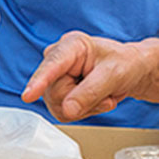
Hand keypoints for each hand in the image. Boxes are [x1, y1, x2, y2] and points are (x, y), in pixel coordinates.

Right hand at [22, 32, 149, 123]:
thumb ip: (90, 93)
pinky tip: (93, 100)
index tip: (28, 96)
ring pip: (58, 106)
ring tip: (101, 95)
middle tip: (105, 93)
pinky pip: (63, 113)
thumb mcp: (114, 75)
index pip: (52, 66)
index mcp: (72, 45)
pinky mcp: (56, 92)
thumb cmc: (124, 64)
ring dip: (85, 107)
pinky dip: (83, 111)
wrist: (130, 70)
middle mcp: (56, 59)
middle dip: (83, 101)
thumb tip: (67, 110)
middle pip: (55, 93)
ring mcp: (54, 77)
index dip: (39, 81)